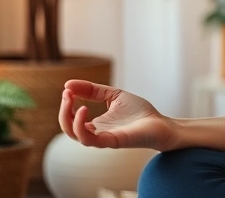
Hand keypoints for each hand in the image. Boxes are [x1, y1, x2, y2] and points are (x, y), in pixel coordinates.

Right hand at [58, 79, 177, 150]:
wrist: (161, 123)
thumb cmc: (139, 112)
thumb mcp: (112, 95)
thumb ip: (92, 90)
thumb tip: (67, 84)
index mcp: (95, 125)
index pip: (70, 119)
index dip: (65, 105)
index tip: (67, 89)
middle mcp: (96, 133)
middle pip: (68, 128)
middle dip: (63, 110)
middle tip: (67, 94)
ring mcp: (103, 138)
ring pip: (75, 135)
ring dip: (68, 118)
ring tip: (71, 100)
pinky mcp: (112, 141)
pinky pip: (89, 140)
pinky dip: (81, 126)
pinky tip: (84, 109)